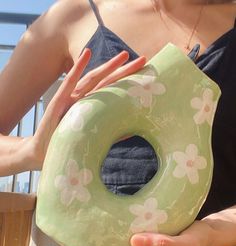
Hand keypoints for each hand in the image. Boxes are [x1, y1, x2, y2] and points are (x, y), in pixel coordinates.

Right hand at [28, 49, 145, 169]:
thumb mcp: (90, 138)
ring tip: (123, 55)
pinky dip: (77, 68)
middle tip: (144, 60)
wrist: (44, 152)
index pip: (113, 92)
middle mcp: (83, 99)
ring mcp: (71, 98)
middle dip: (125, 70)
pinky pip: (69, 83)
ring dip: (108, 66)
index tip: (146, 76)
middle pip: (107, 82)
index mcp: (92, 106)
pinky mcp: (58, 101)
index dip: (128, 83)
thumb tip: (131, 130)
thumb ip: (108, 131)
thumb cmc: (67, 144)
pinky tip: (86, 54)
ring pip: (93, 79)